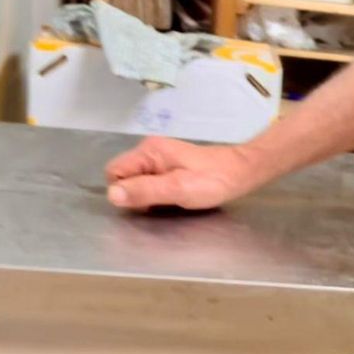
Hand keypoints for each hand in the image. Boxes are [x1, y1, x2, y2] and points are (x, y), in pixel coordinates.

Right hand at [104, 136, 261, 209]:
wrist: (241, 172)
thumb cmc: (213, 180)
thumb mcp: (178, 189)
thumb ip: (145, 191)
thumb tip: (112, 195)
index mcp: (149, 152)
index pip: (114, 172)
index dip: (124, 191)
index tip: (146, 201)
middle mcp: (150, 151)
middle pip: (124, 177)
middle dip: (136, 195)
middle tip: (163, 202)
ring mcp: (160, 159)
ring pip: (138, 182)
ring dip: (149, 196)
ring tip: (172, 200)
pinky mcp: (169, 167)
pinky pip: (151, 183)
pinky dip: (159, 194)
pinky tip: (176, 198)